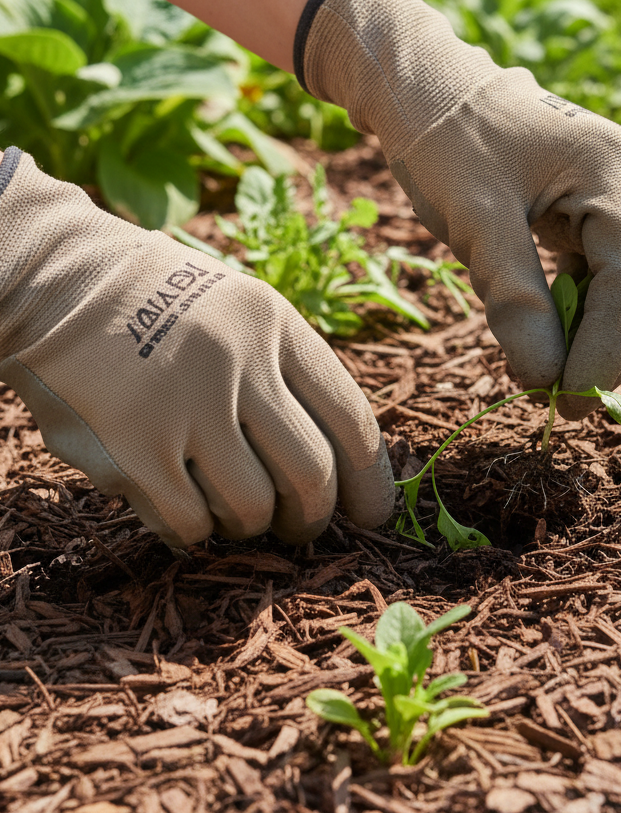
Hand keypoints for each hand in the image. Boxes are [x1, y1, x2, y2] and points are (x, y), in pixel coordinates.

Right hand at [0, 148, 393, 545]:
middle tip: (302, 527)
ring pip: (252, 509)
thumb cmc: (157, 304)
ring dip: (247, 524)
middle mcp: (237, 361)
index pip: (350, 415)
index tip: (373, 514)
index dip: (371, 478)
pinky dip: (192, 530)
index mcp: (273, 322)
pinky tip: (179, 508)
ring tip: (229, 509)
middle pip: (311, 474)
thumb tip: (338, 463)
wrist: (55, 282)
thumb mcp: (239, 308)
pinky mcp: (134, 450)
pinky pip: (189, 524)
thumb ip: (286, 371)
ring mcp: (184, 407)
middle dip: (313, 518)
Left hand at [295, 0, 620, 417]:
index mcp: (610, 168)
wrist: (422, 90)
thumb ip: (515, 299)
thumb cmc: (444, 143)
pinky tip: (555, 339)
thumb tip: (544, 378)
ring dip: (602, 335)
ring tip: (560, 381)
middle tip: (570, 404)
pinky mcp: (592, 205)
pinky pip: (605, 269)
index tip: (570, 398)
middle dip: (613, 348)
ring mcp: (616, 189)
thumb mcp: (475, 221)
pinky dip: (585, 310)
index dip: (606, 346)